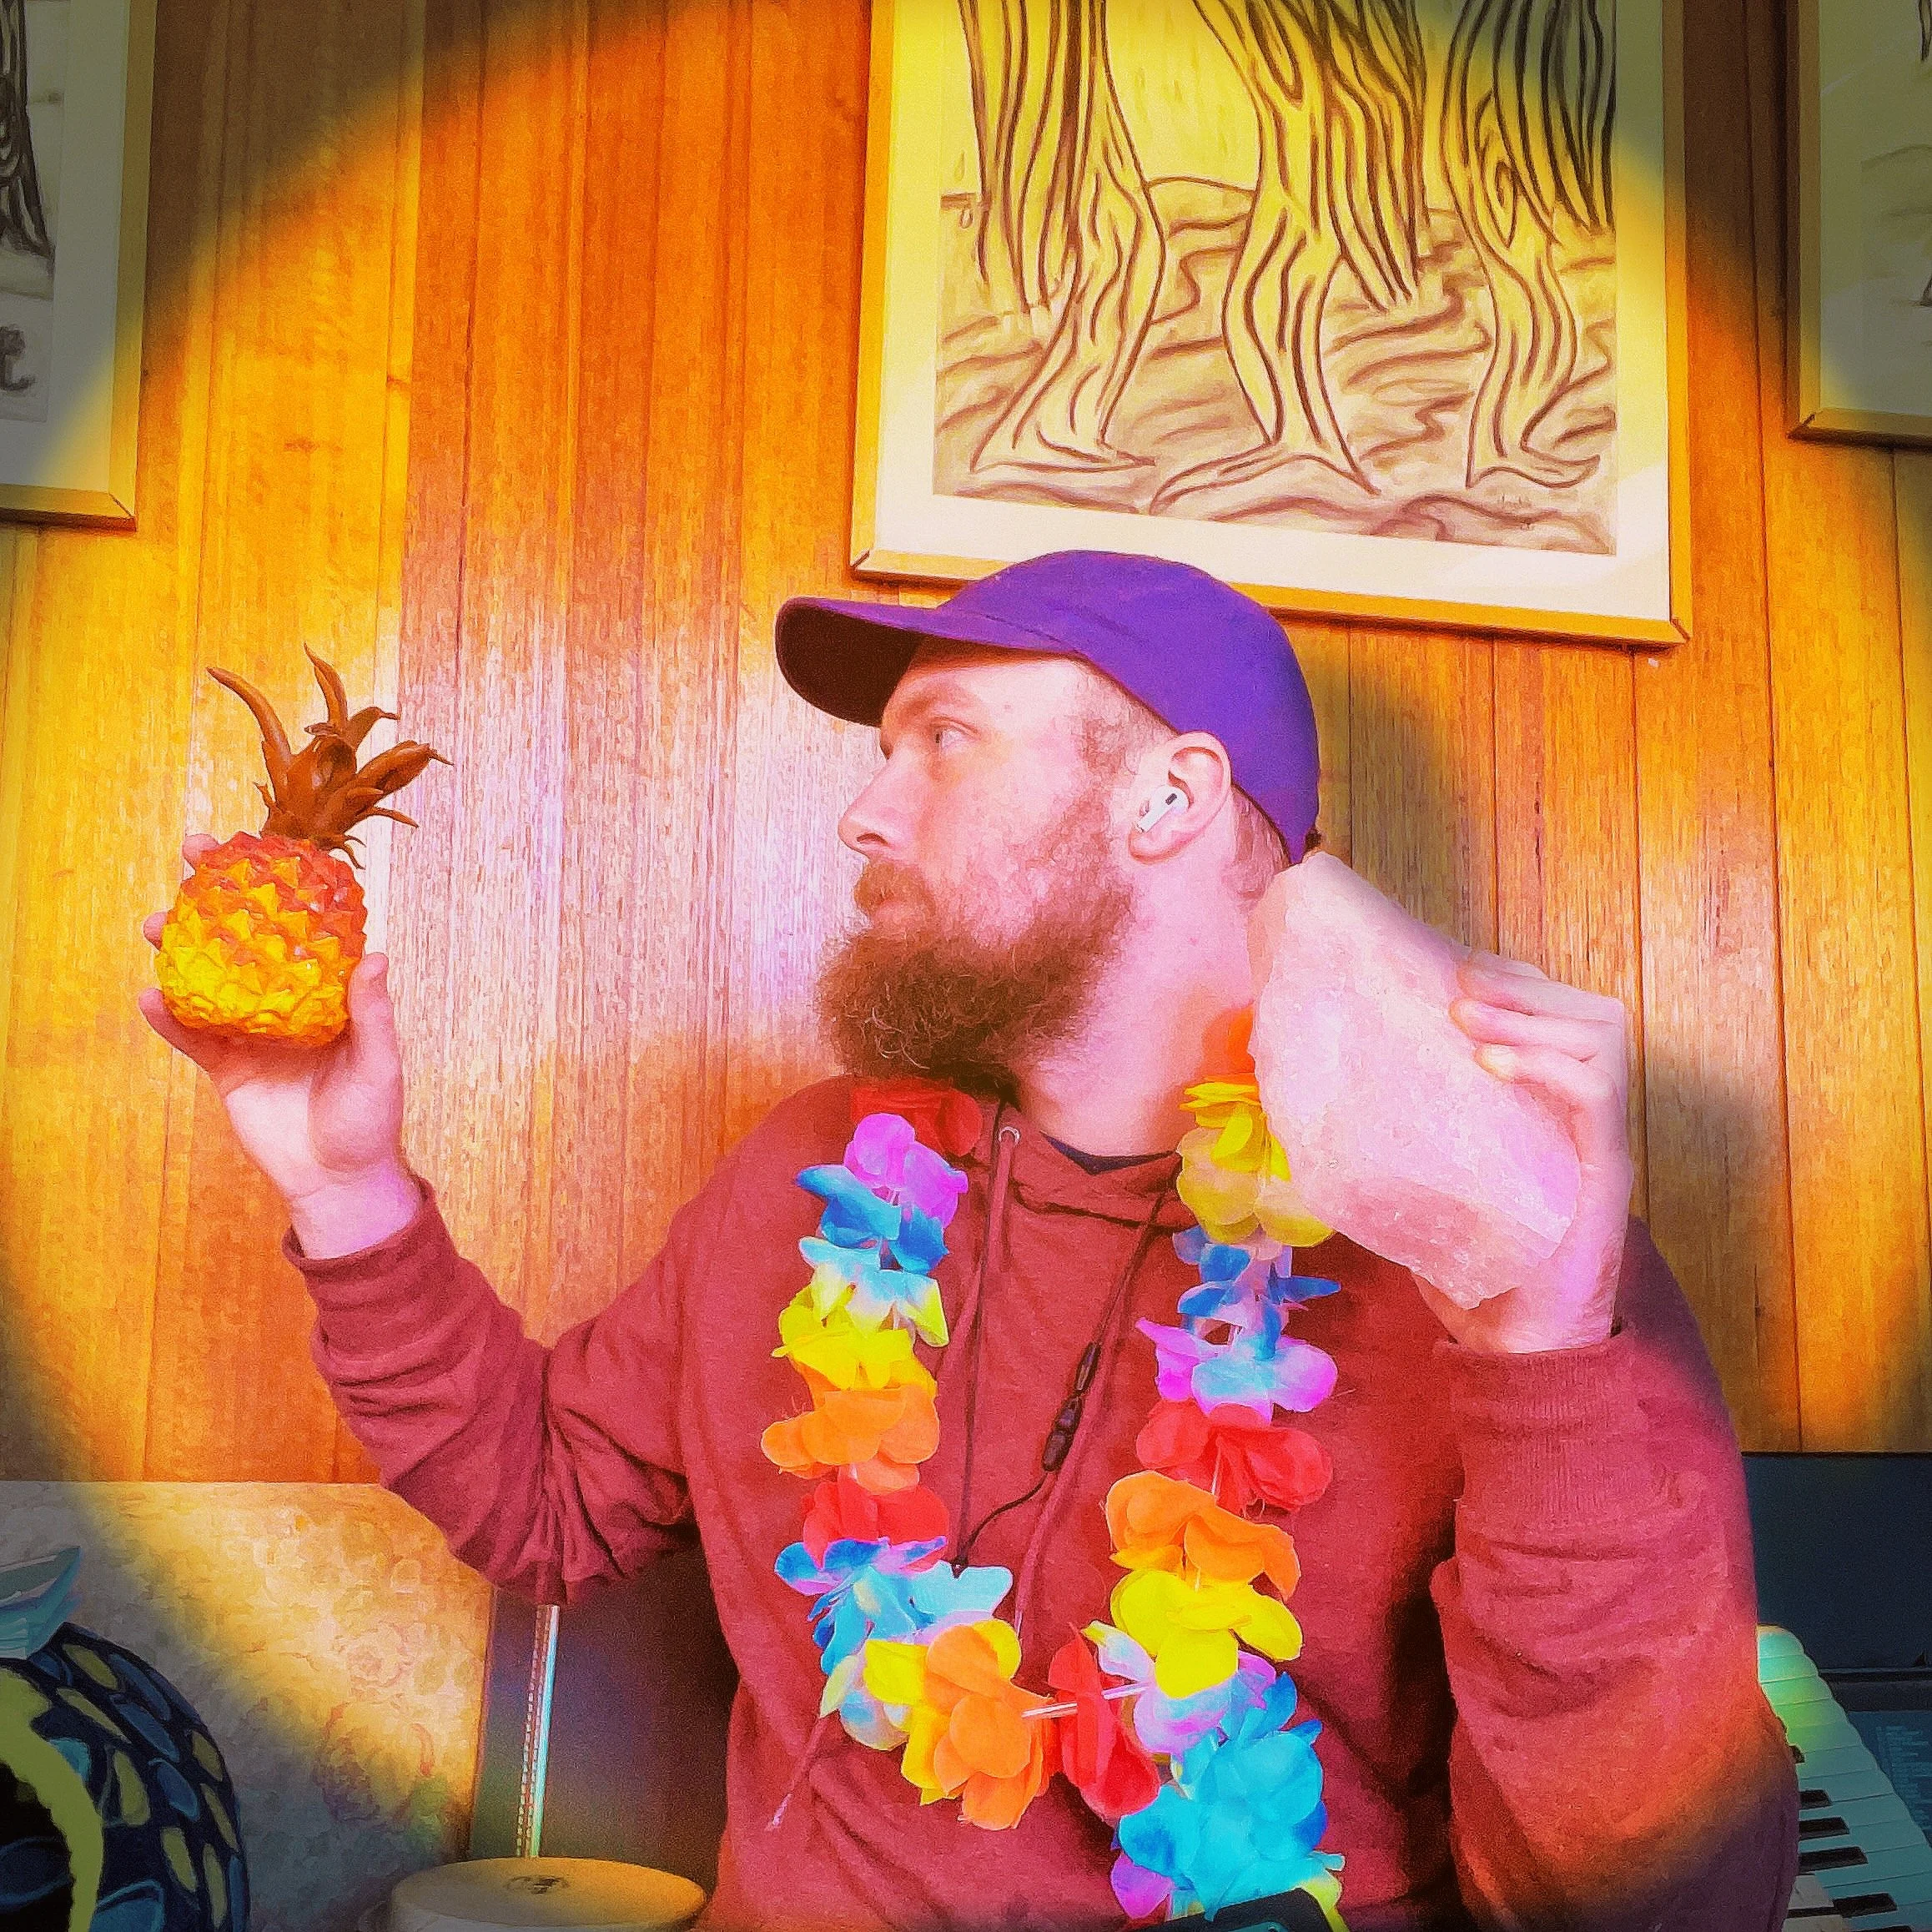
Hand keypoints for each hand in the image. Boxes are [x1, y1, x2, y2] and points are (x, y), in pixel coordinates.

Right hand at [138, 835, 419, 1252]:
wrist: (336, 1179)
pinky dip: (170, 1016)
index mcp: (328, 992)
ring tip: (155, 925)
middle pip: (247, 939)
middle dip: (216, 898)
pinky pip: (193, 1034)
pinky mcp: (228, 1066)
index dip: (278, 886)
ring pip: (211, 978)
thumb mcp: (378, 1065)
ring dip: (181, 948)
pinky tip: (149, 995)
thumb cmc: (371, 1120)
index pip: (302, 927)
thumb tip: (376, 957)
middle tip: (190, 860)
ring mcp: (254, 1031)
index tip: (255, 847)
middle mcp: (288, 1002)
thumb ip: (372, 1015)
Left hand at [1431, 951, 1634, 1353]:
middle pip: (1584, 1008)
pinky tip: (1490, 1066)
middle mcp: (1582, 1112)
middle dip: (1519, 982)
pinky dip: (1545, 1064)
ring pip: (1601, 1034)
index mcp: (1546, 1104)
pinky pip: (1597, 1093)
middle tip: (1457, 986)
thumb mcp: (1424, 1176)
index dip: (1510, 978)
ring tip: (1466, 1017)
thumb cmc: (1468, 1261)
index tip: (1449, 966)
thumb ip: (1399, 1130)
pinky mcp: (1607, 1170)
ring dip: (1529, 1012)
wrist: (1514, 1339)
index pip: (1552, 1010)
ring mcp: (1599, 1138)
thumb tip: (1311, 1085)